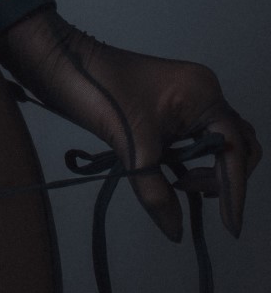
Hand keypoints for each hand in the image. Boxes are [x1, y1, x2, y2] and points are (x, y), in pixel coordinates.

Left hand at [0, 7, 261, 241]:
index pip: (234, 147)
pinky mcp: (167, 107)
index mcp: (203, 93)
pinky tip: (172, 179)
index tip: (230, 229)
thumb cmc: (96, 90)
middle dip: (224, 176)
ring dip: (207, 170)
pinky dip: (190, 162)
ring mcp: (185, 98)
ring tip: (179, 186)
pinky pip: (193, 140)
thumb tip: (176, 233)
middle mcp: (201, 93)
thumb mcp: (131, 146)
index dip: (235, 190)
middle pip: (235, 144)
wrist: (57, 60)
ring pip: (216, 143)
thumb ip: (155, 193)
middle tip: (191, 194)